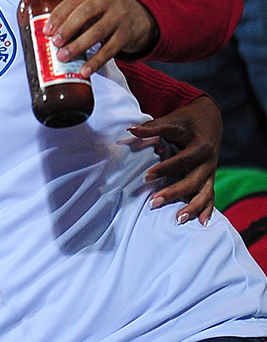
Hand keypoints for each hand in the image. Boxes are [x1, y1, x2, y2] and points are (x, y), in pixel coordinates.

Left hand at [46, 0, 158, 76]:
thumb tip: (50, 34)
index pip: (74, 0)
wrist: (145, 15)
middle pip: (86, 13)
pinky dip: (96, 61)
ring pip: (98, 32)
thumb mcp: (96, 2)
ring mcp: (120, 17)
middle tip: (55, 42)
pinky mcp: (127, 35)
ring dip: (78, 46)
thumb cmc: (110, 10)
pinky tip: (85, 70)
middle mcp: (110, 1)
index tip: (47, 30)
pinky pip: (110, 49)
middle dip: (68, 28)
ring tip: (63, 56)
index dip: (59, 15)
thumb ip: (76, 12)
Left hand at [129, 96, 220, 223]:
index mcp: (201, 147)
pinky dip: (208, 209)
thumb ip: (152, 127)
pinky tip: (202, 222)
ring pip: (204, 192)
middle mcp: (209, 162)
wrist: (210, 119)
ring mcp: (211, 172)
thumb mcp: (173, 120)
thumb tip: (130, 129)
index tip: (146, 176)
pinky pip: (211, 195)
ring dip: (192, 206)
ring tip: (178, 219)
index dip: (165, 169)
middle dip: (174, 193)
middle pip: (193, 181)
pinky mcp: (209, 178)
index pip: (182, 160)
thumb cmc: (188, 120)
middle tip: (154, 202)